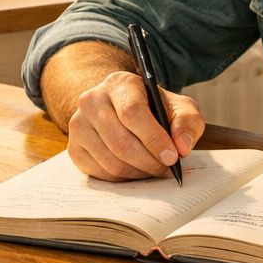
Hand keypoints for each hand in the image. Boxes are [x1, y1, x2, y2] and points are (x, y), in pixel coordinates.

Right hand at [65, 70, 203, 180]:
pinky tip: (137, 170)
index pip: (132, 113)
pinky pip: (101, 173)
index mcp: (119, 84)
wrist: (121, 109)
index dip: (153, 138)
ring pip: (111, 161)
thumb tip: (182, 146)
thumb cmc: (154, 108)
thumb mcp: (178, 107)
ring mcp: (79, 125)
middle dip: (149, 161)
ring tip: (155, 169)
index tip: (172, 157)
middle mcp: (92, 101)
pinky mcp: (75, 149)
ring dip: (139, 172)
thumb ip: (188, 122)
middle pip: (120, 141)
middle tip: (167, 169)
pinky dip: (124, 178)